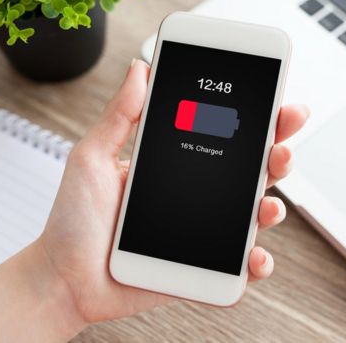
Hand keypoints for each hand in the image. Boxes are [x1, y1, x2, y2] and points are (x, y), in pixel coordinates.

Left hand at [39, 59, 308, 324]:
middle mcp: (195, 196)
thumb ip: (120, 115)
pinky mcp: (200, 269)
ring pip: (251, 217)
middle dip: (277, 155)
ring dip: (271, 208)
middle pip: (249, 172)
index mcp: (176, 165)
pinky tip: (255, 257)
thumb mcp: (92, 158)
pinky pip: (237, 268)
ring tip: (268, 205)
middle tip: (282, 145)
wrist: (63, 277)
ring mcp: (201, 233)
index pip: (223, 136)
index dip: (254, 119)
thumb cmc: (74, 220)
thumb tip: (140, 69)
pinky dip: (255, 264)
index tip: (274, 101)